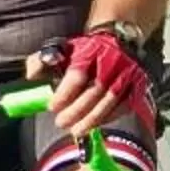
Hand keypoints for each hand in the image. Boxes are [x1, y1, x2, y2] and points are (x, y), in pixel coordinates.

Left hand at [36, 29, 152, 137]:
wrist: (117, 39)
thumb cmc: (83, 50)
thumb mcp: (59, 50)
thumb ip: (41, 62)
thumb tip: (31, 77)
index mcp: (89, 52)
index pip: (77, 75)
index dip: (64, 94)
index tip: (52, 107)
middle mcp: (112, 62)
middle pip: (95, 90)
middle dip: (77, 110)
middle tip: (61, 123)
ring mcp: (128, 73)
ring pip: (111, 100)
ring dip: (93, 118)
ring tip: (77, 130)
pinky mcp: (138, 83)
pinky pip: (125, 104)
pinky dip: (110, 116)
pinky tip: (96, 124)